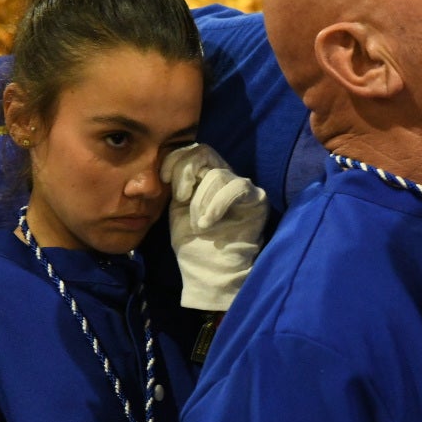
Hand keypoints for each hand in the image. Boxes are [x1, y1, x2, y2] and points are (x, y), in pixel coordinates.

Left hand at [160, 143, 268, 311]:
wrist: (209, 271)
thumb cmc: (193, 242)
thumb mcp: (177, 207)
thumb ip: (177, 183)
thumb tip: (168, 161)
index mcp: (204, 176)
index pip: (192, 150)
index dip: (175, 158)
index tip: (164, 177)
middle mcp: (225, 176)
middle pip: (204, 152)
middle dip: (186, 171)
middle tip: (180, 197)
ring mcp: (241, 186)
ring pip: (217, 174)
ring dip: (201, 200)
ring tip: (198, 223)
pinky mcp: (257, 199)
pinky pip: (237, 187)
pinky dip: (217, 203)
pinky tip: (207, 222)